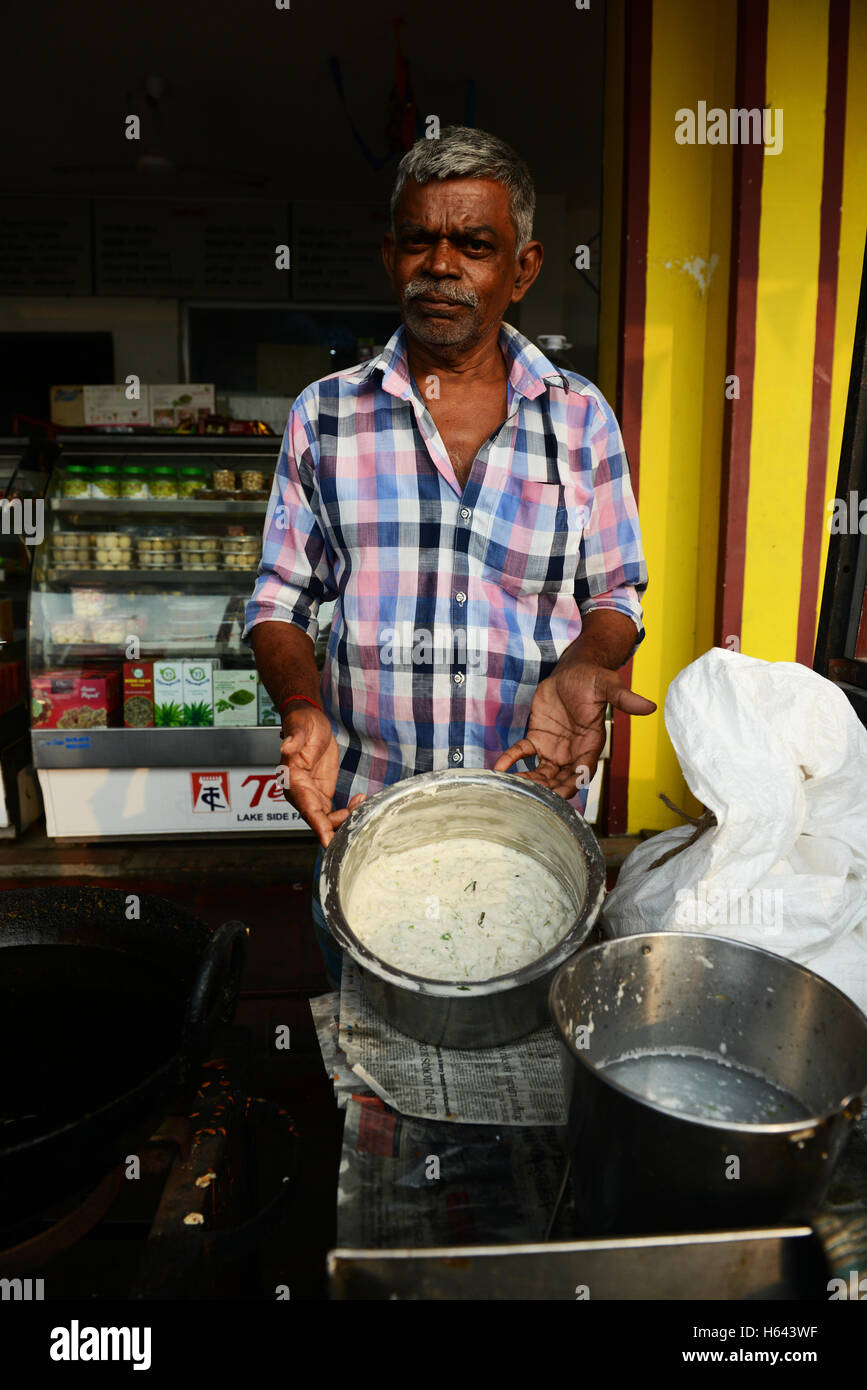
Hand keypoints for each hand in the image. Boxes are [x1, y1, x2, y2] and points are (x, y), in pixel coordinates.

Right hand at [279, 702, 364, 846]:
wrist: (309, 719)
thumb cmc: (301, 722)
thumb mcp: (299, 726)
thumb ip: (293, 738)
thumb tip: (286, 747)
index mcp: (292, 781)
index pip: (306, 809)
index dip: (318, 827)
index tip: (329, 843)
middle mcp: (300, 793)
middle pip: (318, 820)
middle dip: (337, 827)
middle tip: (359, 823)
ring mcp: (311, 795)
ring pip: (327, 819)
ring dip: (346, 818)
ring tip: (362, 801)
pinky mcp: (321, 792)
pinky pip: (333, 811)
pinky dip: (348, 811)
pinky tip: (360, 800)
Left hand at [493, 661, 655, 797]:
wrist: (573, 671)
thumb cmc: (593, 679)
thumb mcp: (608, 686)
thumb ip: (624, 699)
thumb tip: (649, 706)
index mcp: (591, 744)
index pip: (585, 770)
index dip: (575, 781)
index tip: (565, 791)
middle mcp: (573, 752)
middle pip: (562, 779)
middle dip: (550, 789)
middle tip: (534, 795)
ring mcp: (554, 749)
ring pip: (542, 773)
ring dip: (529, 781)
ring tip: (514, 786)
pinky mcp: (537, 740)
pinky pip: (522, 753)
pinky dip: (511, 760)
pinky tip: (500, 766)